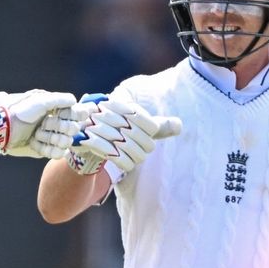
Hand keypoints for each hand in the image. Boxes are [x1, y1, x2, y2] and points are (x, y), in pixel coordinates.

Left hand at [0, 90, 86, 157]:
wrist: (4, 128)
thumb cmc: (21, 111)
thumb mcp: (41, 100)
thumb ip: (61, 99)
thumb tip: (75, 100)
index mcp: (56, 109)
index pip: (77, 113)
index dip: (73, 115)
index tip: (61, 113)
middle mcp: (56, 123)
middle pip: (73, 128)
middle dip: (58, 126)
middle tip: (43, 124)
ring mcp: (51, 137)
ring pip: (66, 142)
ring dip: (50, 137)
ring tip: (35, 134)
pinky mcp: (45, 150)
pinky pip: (57, 153)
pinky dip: (46, 149)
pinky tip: (34, 143)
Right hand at [66, 93, 181, 174]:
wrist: (88, 143)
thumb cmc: (119, 133)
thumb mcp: (139, 127)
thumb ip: (159, 126)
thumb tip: (180, 125)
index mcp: (119, 103)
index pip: (141, 116)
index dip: (150, 128)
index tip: (151, 133)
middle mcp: (105, 111)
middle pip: (134, 132)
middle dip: (143, 145)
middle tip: (144, 151)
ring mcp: (95, 126)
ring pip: (125, 145)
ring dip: (135, 156)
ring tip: (136, 158)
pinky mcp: (88, 141)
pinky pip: (113, 155)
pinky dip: (124, 162)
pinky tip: (127, 164)